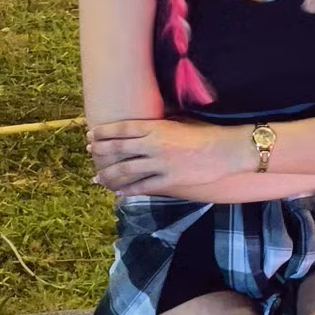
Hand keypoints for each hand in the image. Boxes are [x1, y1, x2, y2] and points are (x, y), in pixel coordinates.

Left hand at [88, 119, 237, 194]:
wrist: (224, 150)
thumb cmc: (204, 133)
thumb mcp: (178, 123)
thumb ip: (158, 126)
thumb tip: (142, 127)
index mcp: (156, 128)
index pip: (123, 129)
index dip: (105, 132)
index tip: (92, 134)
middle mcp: (154, 145)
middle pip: (119, 148)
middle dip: (101, 150)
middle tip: (90, 151)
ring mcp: (161, 164)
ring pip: (127, 169)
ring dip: (109, 174)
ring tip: (98, 177)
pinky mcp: (170, 179)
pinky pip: (144, 186)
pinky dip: (129, 189)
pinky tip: (119, 192)